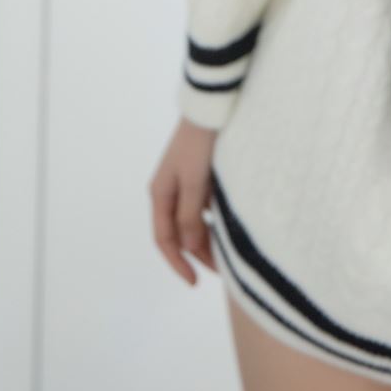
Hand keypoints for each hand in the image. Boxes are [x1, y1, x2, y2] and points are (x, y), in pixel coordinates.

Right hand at [148, 117, 219, 284]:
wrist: (213, 107)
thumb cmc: (201, 144)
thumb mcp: (195, 182)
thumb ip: (190, 216)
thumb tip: (188, 248)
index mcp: (160, 193)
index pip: (164, 239)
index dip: (177, 263)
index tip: (195, 282)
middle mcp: (169, 191)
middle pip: (180, 233)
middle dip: (198, 255)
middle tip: (223, 272)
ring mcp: (185, 185)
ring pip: (193, 223)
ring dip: (208, 240)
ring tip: (230, 256)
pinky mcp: (201, 178)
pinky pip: (204, 209)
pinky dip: (214, 223)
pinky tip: (230, 231)